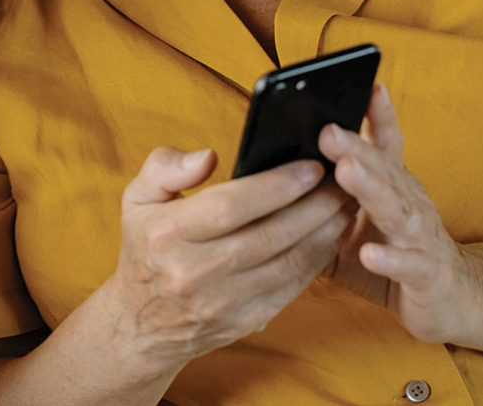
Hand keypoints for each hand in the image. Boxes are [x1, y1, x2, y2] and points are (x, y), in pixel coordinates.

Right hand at [105, 147, 356, 375]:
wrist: (142, 324)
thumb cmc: (146, 247)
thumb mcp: (137, 198)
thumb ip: (165, 167)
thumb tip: (208, 157)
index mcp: (168, 234)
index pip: (231, 206)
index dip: (276, 185)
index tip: (310, 166)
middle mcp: (194, 273)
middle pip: (268, 235)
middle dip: (312, 205)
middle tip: (341, 180)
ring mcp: (223, 303)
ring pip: (286, 263)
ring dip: (323, 232)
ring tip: (345, 203)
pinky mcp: (245, 321)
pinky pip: (291, 288)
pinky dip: (316, 260)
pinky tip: (330, 235)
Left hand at [319, 84, 482, 344]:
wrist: (455, 299)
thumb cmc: (394, 252)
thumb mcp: (354, 220)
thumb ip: (322, 198)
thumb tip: (270, 174)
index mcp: (391, 185)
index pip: (385, 142)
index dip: (378, 114)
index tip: (368, 83)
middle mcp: (409, 202)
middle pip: (382, 168)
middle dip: (355, 147)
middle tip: (327, 128)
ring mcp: (421, 237)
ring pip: (396, 209)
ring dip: (370, 189)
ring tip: (345, 171)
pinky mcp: (428, 275)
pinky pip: (409, 265)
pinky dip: (390, 258)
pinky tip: (370, 252)